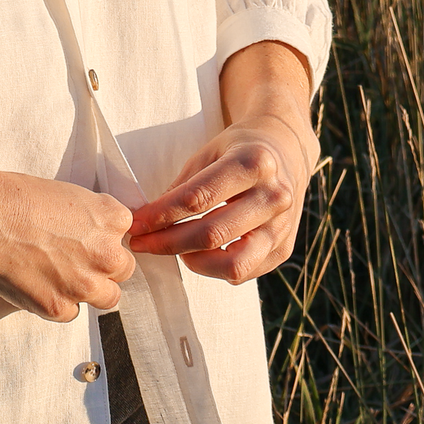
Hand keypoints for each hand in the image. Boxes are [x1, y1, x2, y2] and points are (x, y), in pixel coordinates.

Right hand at [0, 170, 136, 321]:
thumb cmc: (17, 196)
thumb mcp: (69, 195)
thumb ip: (91, 219)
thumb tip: (92, 235)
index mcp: (112, 220)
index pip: (125, 236)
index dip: (103, 238)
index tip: (85, 238)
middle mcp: (106, 254)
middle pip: (123, 269)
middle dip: (103, 266)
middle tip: (75, 259)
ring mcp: (85, 284)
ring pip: (108, 297)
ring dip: (90, 290)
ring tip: (62, 277)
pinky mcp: (59, 306)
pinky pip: (72, 312)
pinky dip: (58, 302)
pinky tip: (38, 284)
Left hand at [126, 42, 316, 284]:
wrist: (287, 152)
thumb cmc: (240, 151)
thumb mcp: (209, 153)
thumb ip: (182, 187)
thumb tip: (148, 221)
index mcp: (253, 163)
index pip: (197, 198)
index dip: (160, 216)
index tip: (136, 225)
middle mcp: (274, 196)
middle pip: (211, 234)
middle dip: (167, 243)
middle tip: (142, 244)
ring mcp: (283, 225)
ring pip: (232, 263)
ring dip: (194, 262)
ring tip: (176, 251)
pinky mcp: (284, 248)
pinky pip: (245, 272)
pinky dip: (216, 268)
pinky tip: (201, 255)